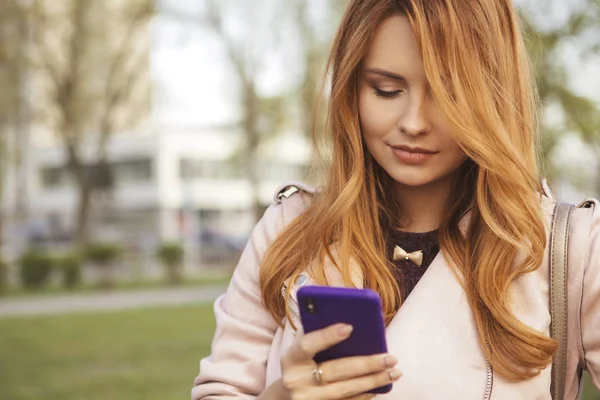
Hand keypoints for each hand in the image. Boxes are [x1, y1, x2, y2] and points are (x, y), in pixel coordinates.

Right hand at [279, 323, 401, 399]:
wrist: (285, 396)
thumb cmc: (301, 362)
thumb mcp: (301, 346)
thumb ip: (317, 332)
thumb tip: (348, 320)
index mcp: (291, 358)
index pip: (308, 344)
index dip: (327, 336)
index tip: (349, 327)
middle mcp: (296, 381)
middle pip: (334, 371)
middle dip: (366, 364)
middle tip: (390, 357)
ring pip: (345, 390)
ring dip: (373, 381)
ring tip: (394, 372)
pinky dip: (364, 396)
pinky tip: (380, 387)